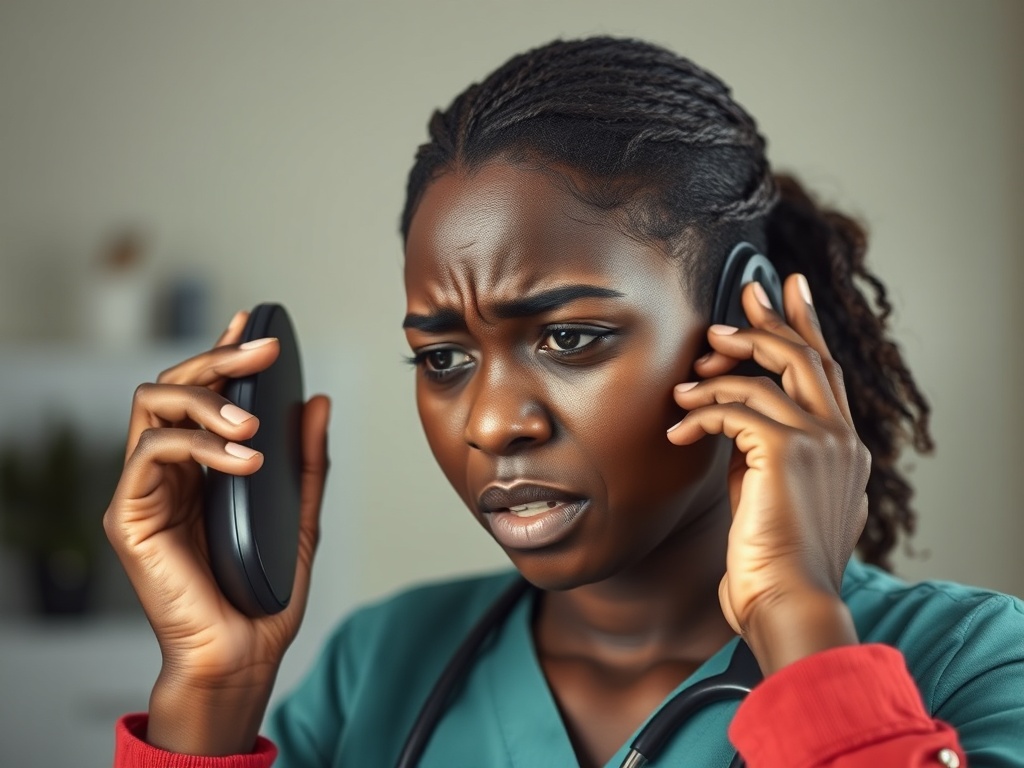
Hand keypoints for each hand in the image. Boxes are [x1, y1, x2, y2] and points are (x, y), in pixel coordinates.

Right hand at [103, 311, 330, 753]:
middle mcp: (168, 471)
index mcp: (203, 467)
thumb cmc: (264, 594)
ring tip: (254, 424)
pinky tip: (246, 461)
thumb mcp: (299, 514)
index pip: (202, 393)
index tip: (254, 321)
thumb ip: (306, 461)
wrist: (242, 655)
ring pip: (154, 405)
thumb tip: (318, 401)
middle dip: (219, 357)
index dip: (222, 350)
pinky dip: (201, 444)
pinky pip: (151, 451)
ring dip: (208, 399)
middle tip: (262, 349)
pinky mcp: (130, 515)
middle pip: (173, 385)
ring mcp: (145, 490)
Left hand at [667, 275, 867, 673]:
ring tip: (684, 386)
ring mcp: (822, 442)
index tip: (787, 291)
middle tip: (742, 295)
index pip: (827, 373)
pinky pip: (735, 409)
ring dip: (719, 372)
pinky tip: (678, 431)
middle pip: (806, 356)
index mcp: (845, 450)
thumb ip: (769, 457)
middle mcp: (842, 439)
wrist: (788, 602)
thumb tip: (741, 430)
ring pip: (768, 375)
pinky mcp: (788, 450)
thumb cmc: (775, 564)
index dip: (806, 326)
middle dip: (771, 320)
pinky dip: (700, 414)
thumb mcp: (776, 499)